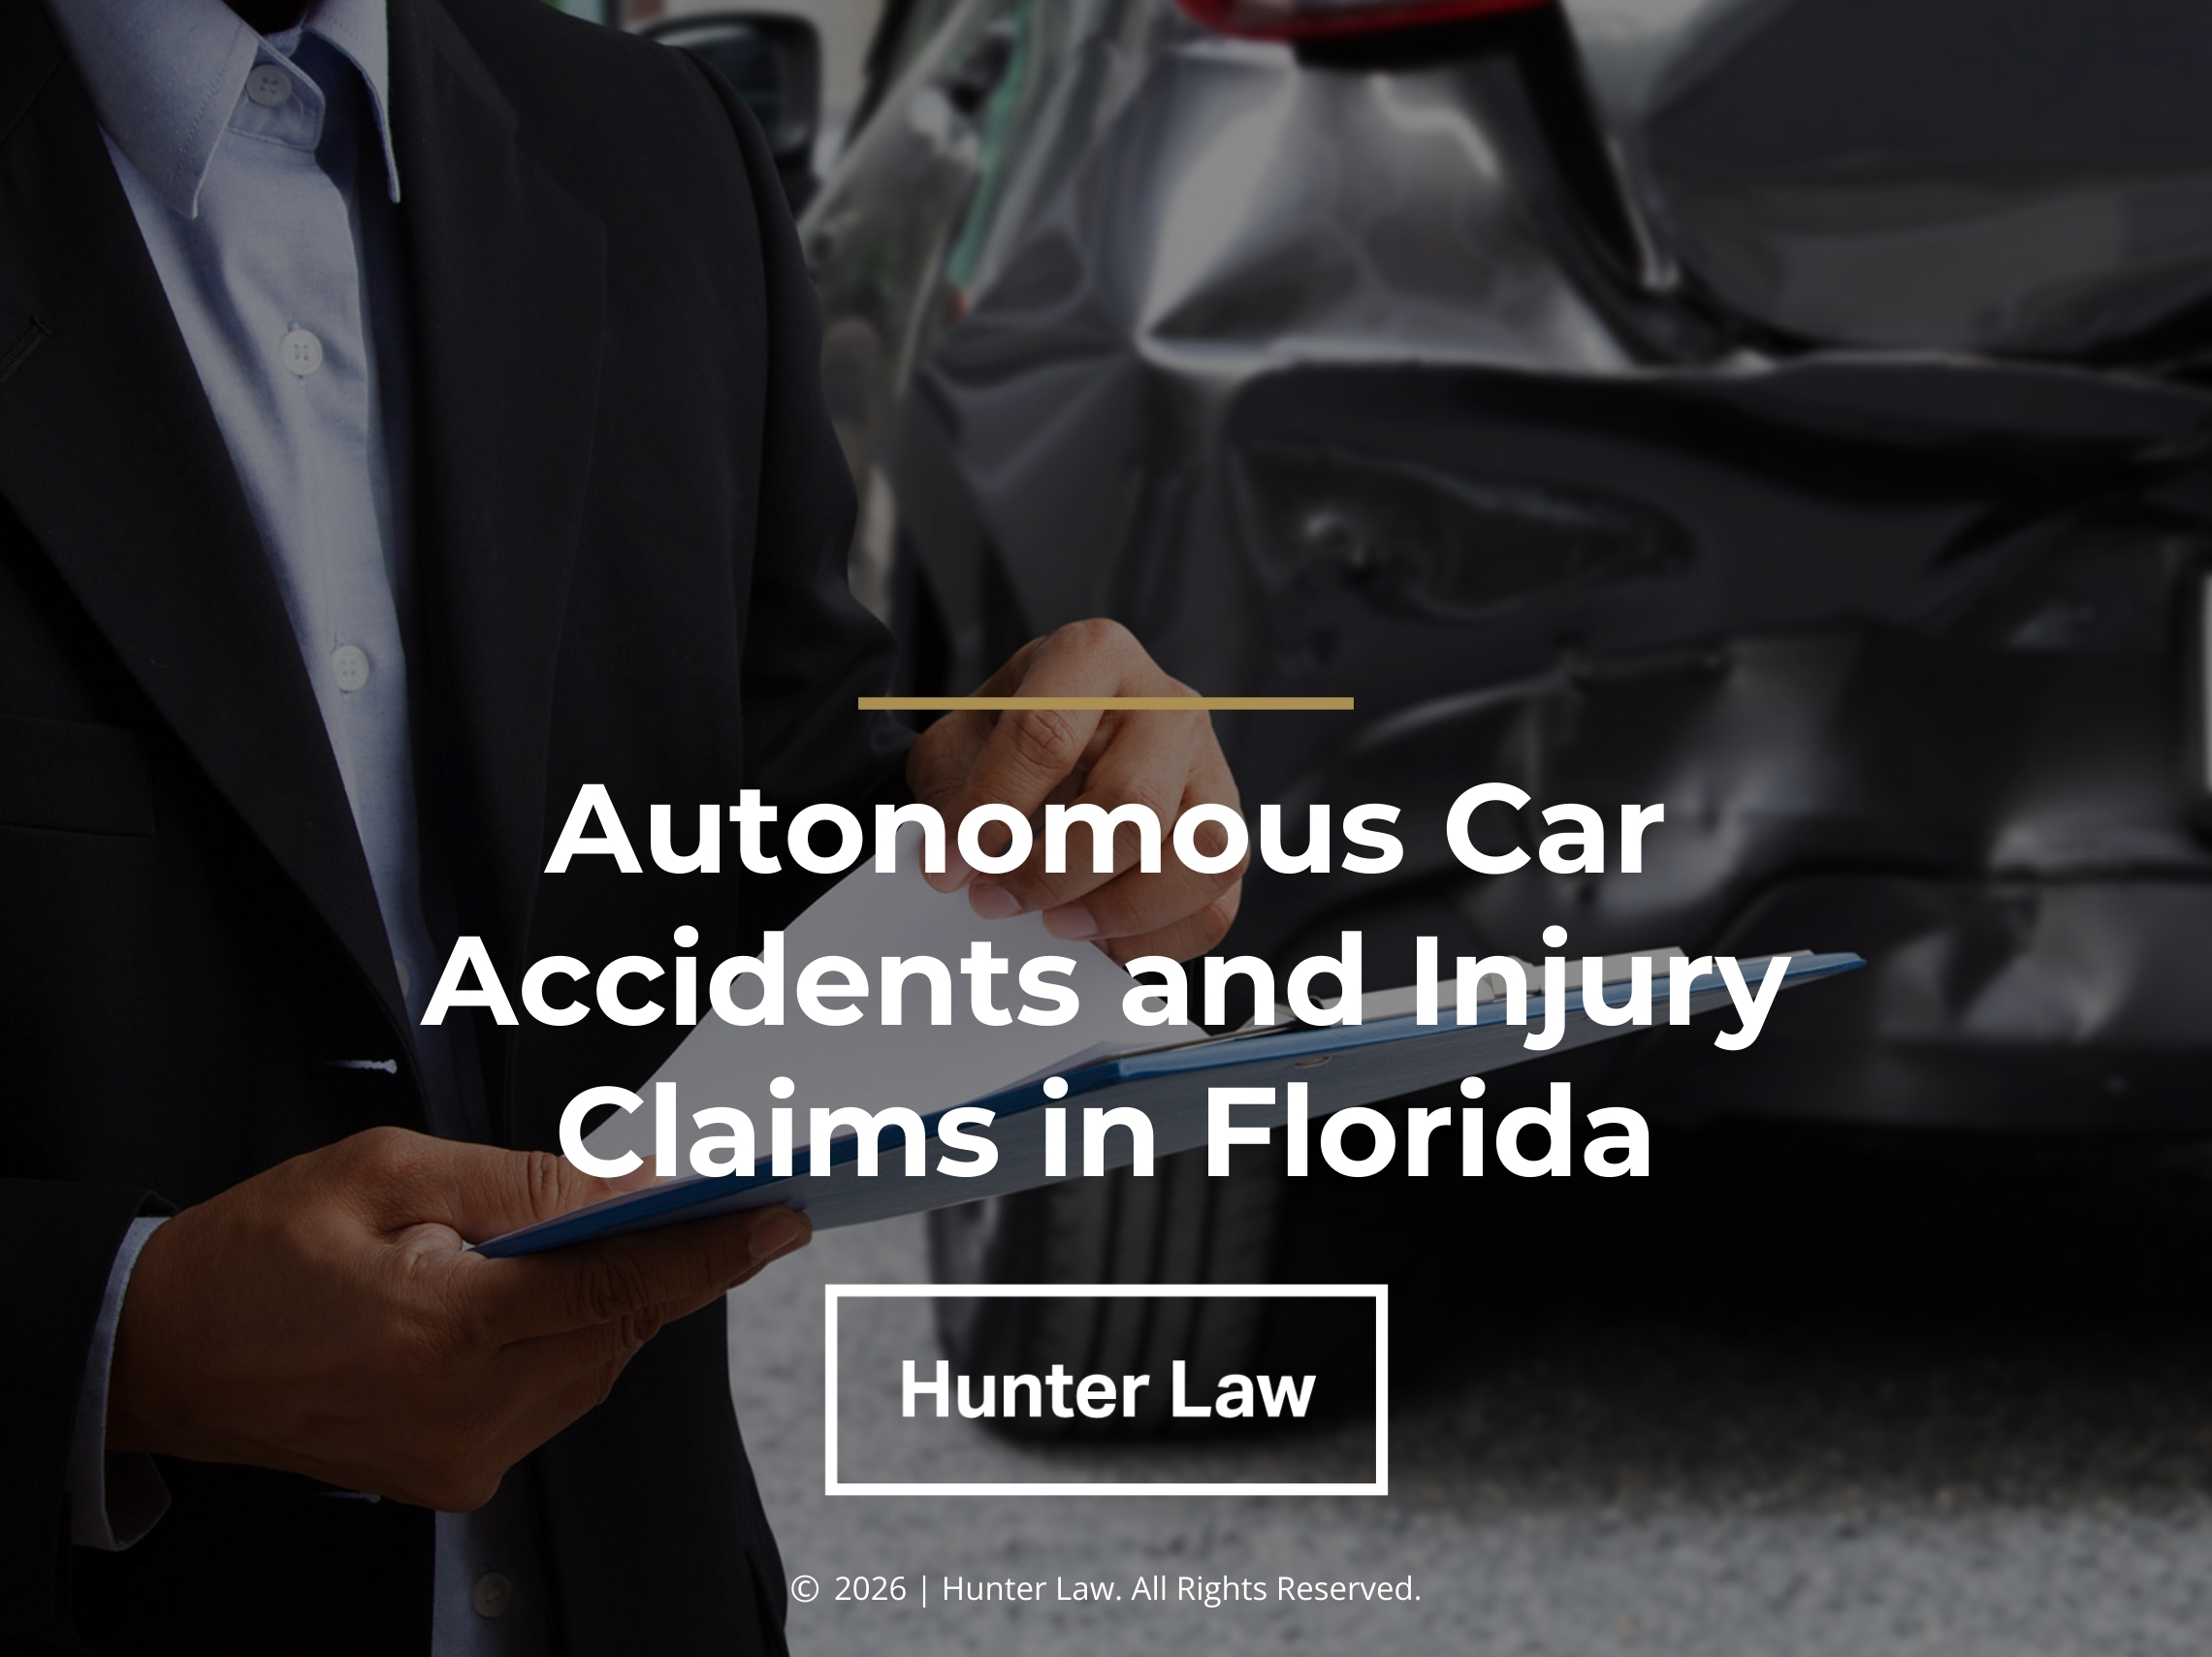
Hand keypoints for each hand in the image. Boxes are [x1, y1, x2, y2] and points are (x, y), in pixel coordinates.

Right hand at [107, 1127, 809, 1510]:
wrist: (161, 1351)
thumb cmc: (257, 1251)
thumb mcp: (387, 1170)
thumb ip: (525, 1183)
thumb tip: (636, 1183)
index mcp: (444, 1328)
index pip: (621, 1286)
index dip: (713, 1249)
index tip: (779, 1217)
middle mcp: (462, 1411)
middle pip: (622, 1327)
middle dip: (669, 1260)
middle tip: (709, 1201)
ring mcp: (461, 1455)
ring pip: (598, 1365)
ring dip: (613, 1299)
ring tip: (588, 1240)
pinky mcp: (454, 1476)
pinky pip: (556, 1397)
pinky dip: (570, 1340)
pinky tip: (537, 1295)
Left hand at [906, 619, 1243, 962]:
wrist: (1050, 743)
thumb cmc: (1009, 739)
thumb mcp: (962, 744)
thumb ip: (952, 797)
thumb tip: (954, 868)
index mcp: (1095, 656)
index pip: (1046, 734)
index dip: (991, 811)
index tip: (947, 865)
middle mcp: (1168, 705)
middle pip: (1132, 800)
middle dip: (1052, 870)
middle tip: (993, 900)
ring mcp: (1210, 767)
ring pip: (1198, 853)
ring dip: (1118, 908)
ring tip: (1056, 924)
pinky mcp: (1226, 831)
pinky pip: (1216, 903)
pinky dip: (1158, 939)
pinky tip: (1102, 940)